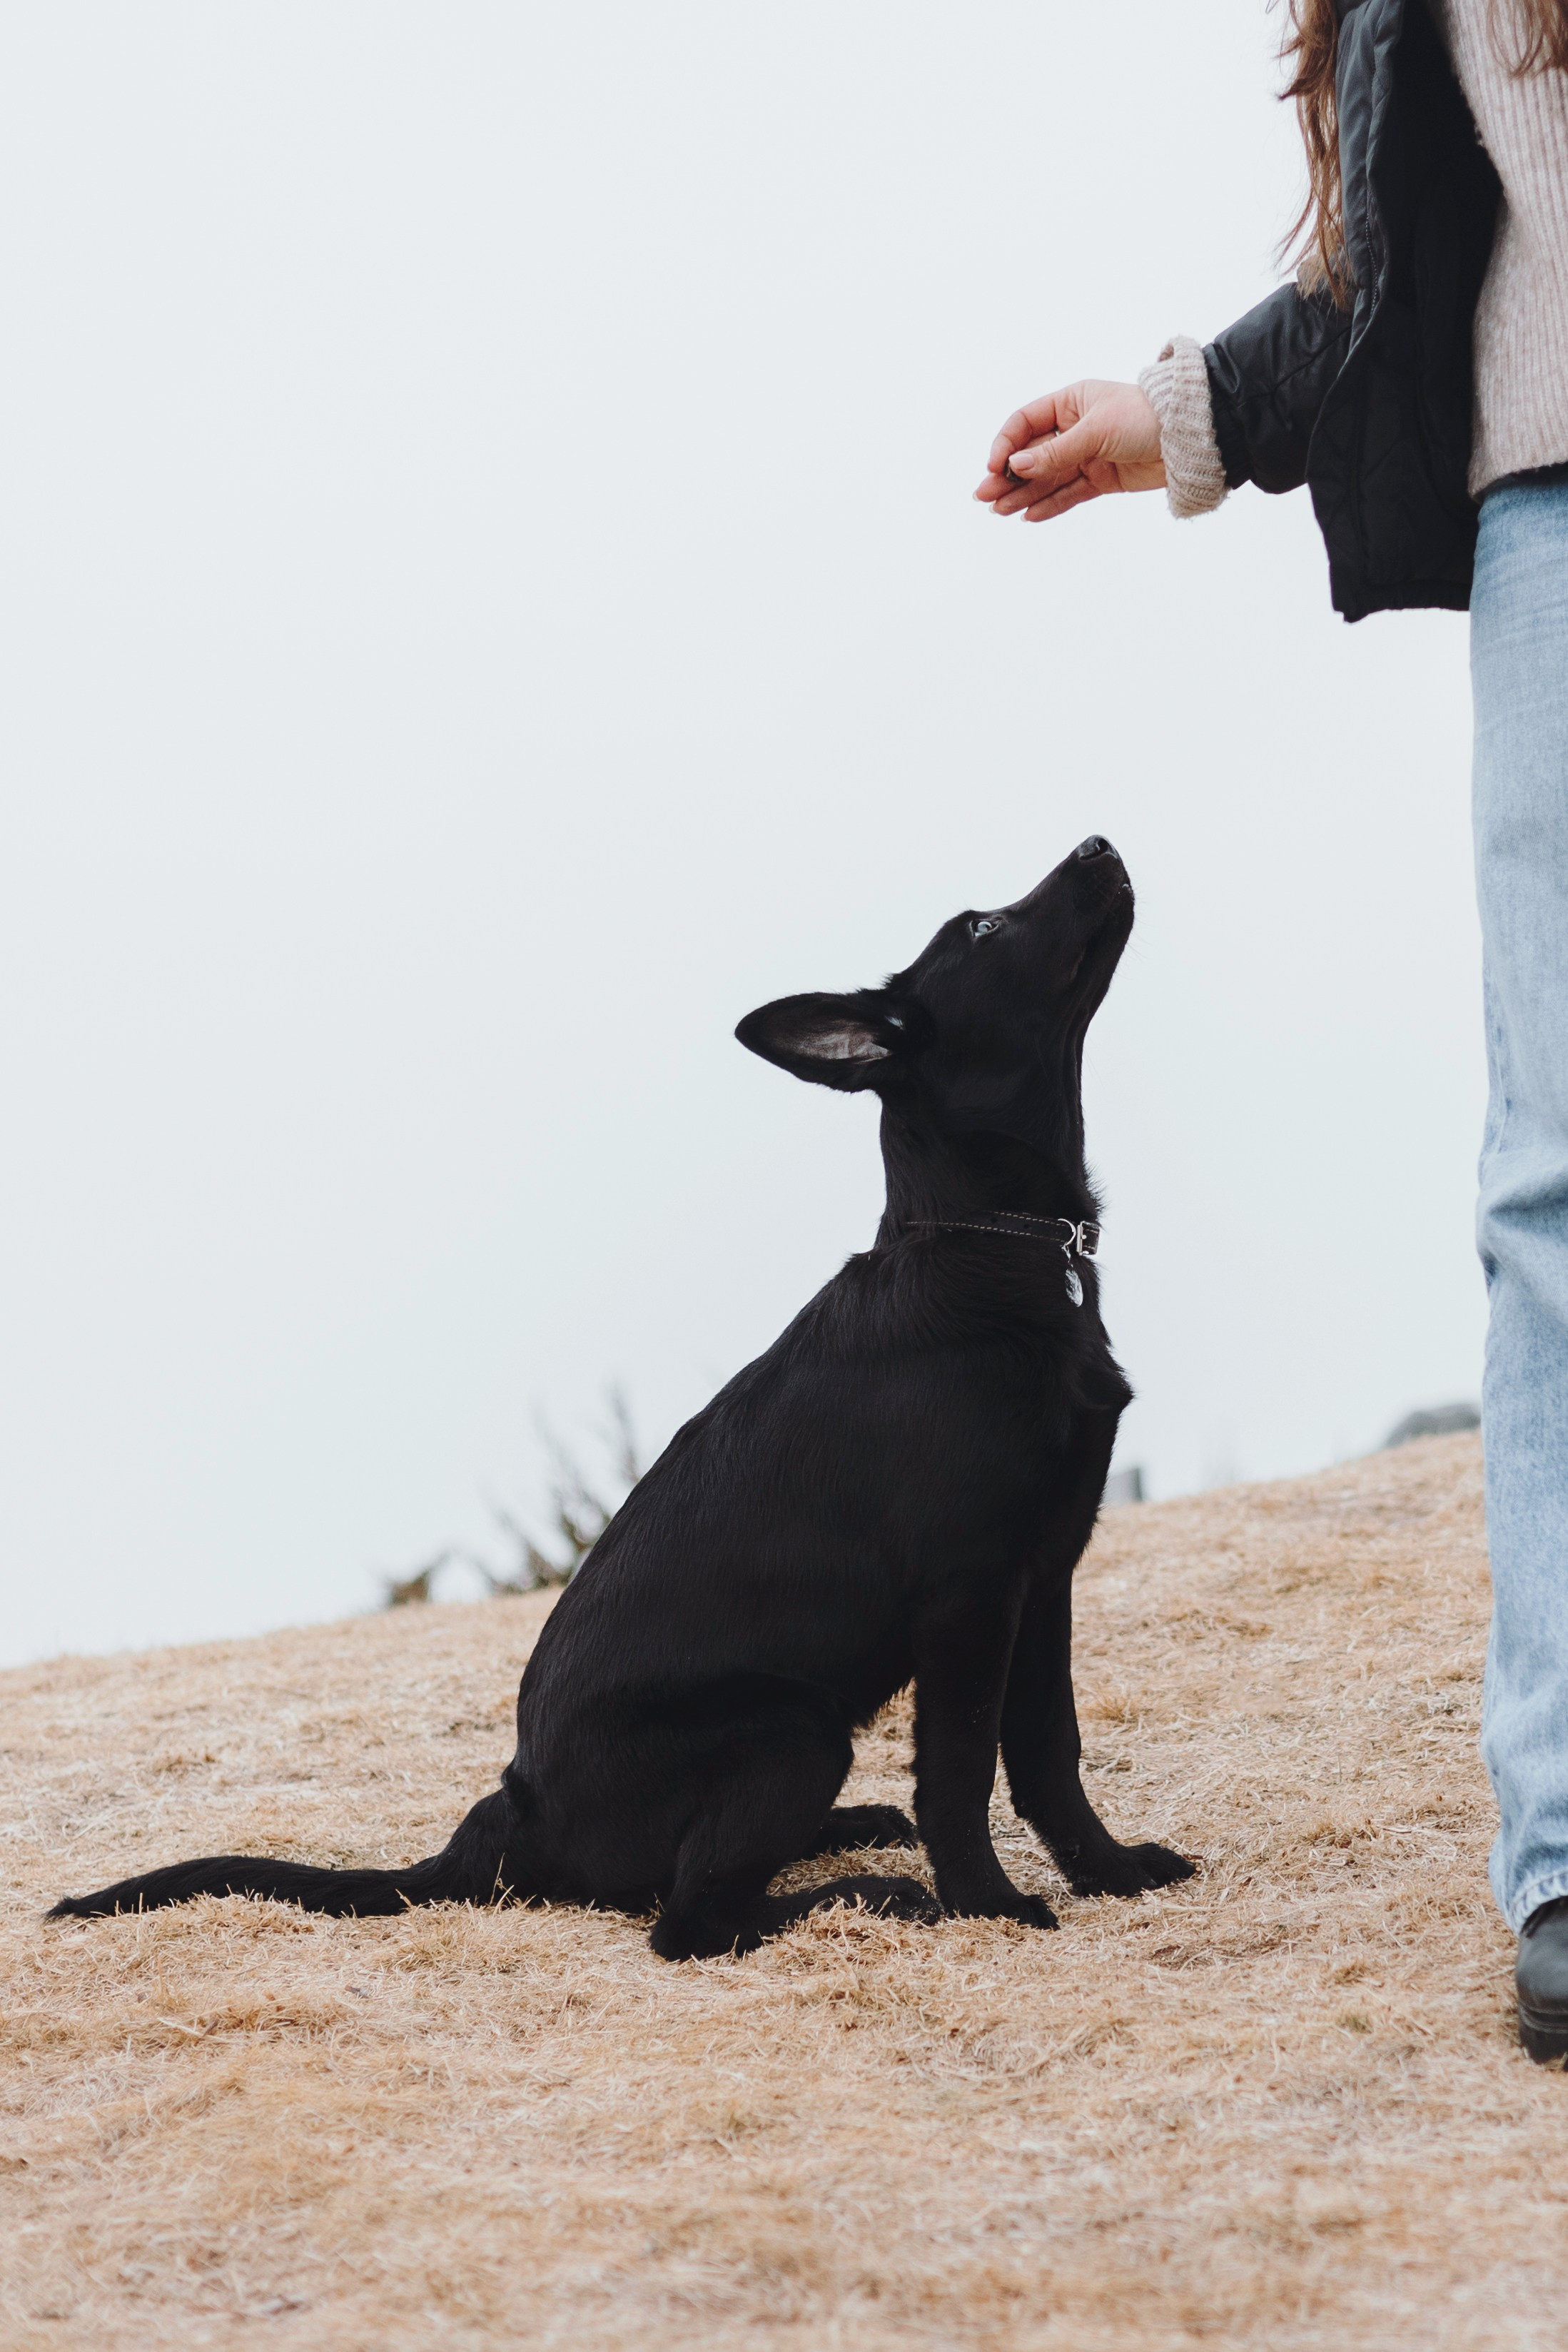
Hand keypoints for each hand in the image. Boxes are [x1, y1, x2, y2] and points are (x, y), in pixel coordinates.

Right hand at [974, 380, 1164, 521]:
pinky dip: (1048, 505)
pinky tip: (1027, 516)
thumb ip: (1056, 451)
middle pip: (1031, 455)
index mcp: (1070, 402)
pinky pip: (1068, 494)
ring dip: (1022, 495)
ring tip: (999, 511)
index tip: (995, 468)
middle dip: (1007, 477)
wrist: (1188, 439)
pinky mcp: (1100, 479)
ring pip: (1047, 478)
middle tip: (984, 497)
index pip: (1025, 423)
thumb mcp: (1095, 430)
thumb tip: (1016, 466)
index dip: (1006, 445)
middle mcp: (1074, 428)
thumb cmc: (1145, 417)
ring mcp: (1086, 456)